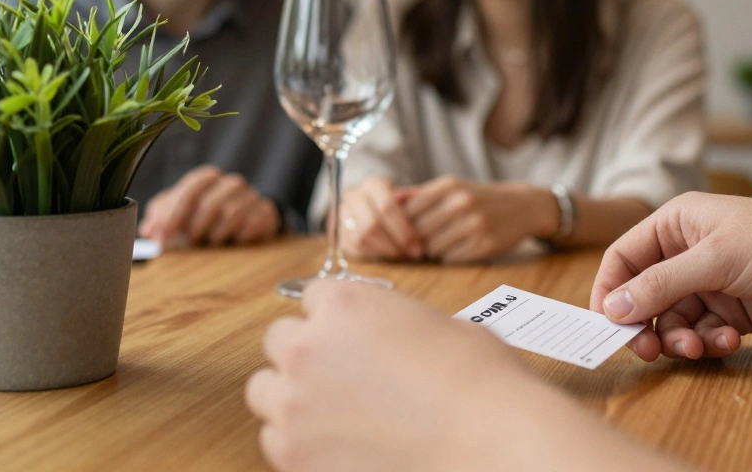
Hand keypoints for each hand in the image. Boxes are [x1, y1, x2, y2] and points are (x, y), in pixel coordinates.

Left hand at [138, 165, 280, 245]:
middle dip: (194, 228)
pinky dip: (238, 236)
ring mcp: (251, 196)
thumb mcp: (181, 211)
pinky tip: (233, 241)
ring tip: (210, 241)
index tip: (161, 239)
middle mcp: (231, 183)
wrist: (248, 218)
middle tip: (187, 242)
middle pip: (209, 204)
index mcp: (207, 177)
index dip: (172, 217)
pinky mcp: (266, 211)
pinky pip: (251, 224)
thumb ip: (162, 216)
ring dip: (215, 234)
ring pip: (230, 215)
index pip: (188, 192)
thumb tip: (148, 230)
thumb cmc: (207, 215)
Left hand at [245, 280, 533, 471]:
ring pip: (264, 390)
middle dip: (306, 354)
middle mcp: (309, 346)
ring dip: (292, 395)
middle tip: (341, 375)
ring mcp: (295, 402)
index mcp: (345, 303)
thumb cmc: (478, 382)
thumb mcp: (438, 325)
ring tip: (333, 412)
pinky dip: (297, 441)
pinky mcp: (293, 453)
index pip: (313, 298)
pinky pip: (273, 439)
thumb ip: (393, 323)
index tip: (347, 336)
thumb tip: (387, 337)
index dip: (334, 318)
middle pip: (279, 340)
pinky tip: (335, 444)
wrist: (487, 440)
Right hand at [338, 177, 423, 260]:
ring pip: (361, 238)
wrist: (371, 209)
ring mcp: (343, 214)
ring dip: (384, 250)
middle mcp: (354, 196)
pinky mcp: (339, 233)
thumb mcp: (408, 198)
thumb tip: (416, 197)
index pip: (386, 205)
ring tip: (401, 255)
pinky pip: (354, 248)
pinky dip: (374, 255)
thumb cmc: (397, 205)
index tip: (418, 243)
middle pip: (372, 224)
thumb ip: (413, 200)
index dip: (404, 228)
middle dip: (395, 242)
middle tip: (412, 253)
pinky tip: (388, 256)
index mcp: (372, 185)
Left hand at [403, 177, 554, 263]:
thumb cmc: (478, 198)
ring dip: (431, 250)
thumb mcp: (452, 187)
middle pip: (418, 231)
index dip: (401, 224)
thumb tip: (391, 199)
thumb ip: (420, 194)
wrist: (522, 207)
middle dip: (415, 240)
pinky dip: (449, 257)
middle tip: (419, 243)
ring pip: (433, 248)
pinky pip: (451, 259)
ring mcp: (475, 224)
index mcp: (449, 185)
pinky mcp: (484, 245)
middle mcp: (462, 202)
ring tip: (440, 244)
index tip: (404, 230)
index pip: (409, 210)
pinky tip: (457, 248)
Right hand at [590, 193, 751, 362]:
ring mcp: (712, 283)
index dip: (610, 292)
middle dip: (647, 324)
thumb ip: (660, 285)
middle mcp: (688, 252)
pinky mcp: (734, 311)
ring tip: (702, 346)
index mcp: (676, 224)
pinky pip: (703, 333)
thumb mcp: (715, 260)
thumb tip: (613, 308)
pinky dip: (710, 342)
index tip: (607, 326)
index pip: (624, 258)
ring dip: (682, 339)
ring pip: (673, 320)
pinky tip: (731, 341)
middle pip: (645, 296)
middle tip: (649, 351)